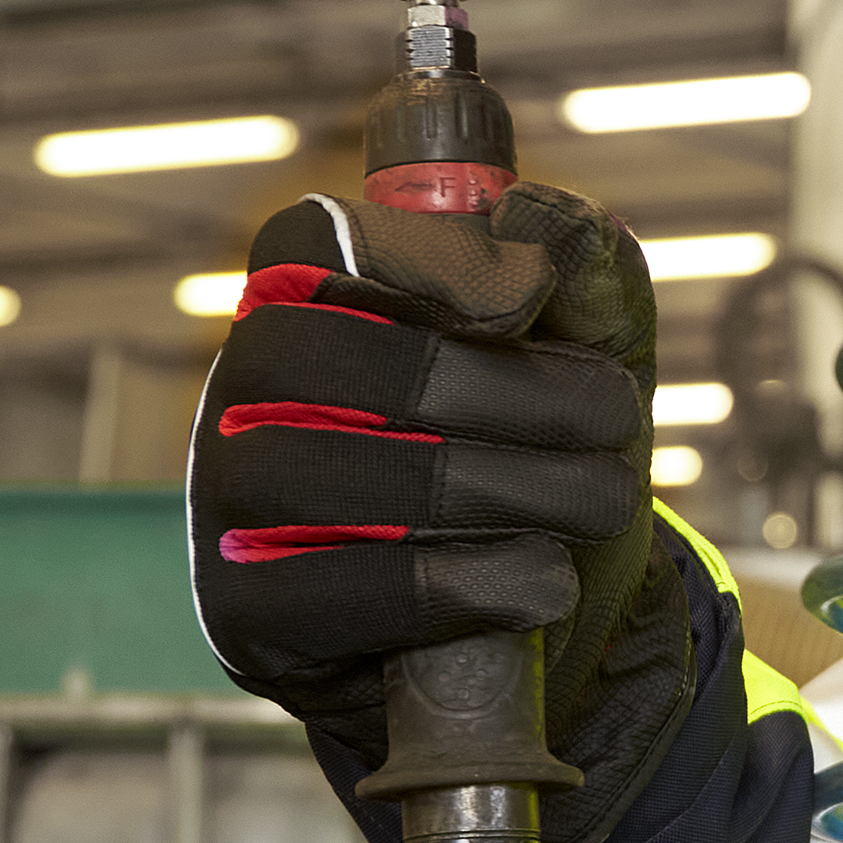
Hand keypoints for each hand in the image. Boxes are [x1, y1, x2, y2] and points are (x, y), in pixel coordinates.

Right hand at [185, 181, 683, 842]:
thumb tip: (531, 214)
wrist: (547, 629)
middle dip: (499, 388)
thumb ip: (586, 272)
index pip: (311, 244)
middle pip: (324, 360)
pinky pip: (336, 591)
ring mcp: (226, 508)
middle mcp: (239, 396)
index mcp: (303, 304)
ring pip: (332, 474)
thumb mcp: (593, 358)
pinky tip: (543, 582)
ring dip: (502, 487)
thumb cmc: (550, 459)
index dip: (424, 261)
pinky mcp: (247, 618)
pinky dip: (461, 583)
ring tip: (603, 501)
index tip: (533, 298)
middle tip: (617, 418)